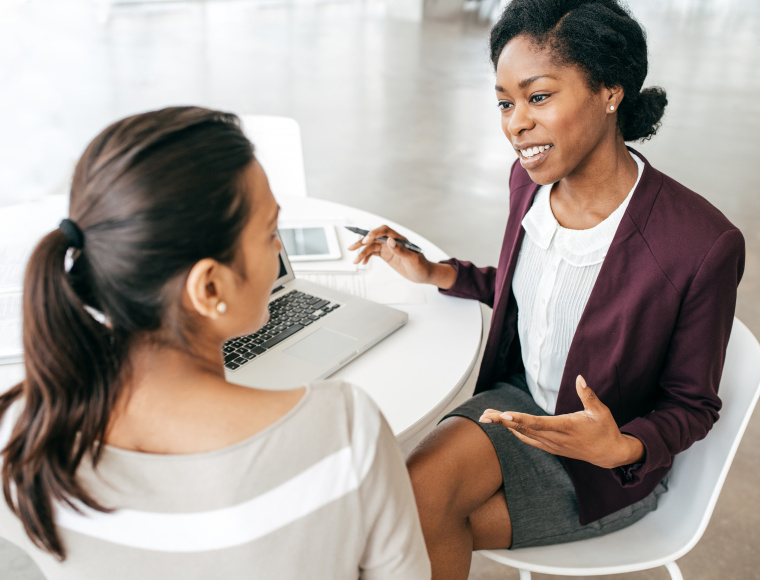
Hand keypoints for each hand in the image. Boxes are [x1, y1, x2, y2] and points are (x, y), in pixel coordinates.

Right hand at [348, 225, 454, 287]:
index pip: (384, 231)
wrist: (424, 274)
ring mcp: (389, 248)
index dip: (374, 233)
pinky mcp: (387, 255)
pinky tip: (363, 262)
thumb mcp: (413, 259)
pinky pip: (374, 253)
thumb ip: (401, 250)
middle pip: (374, 238)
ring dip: (362, 252)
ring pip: (372, 246)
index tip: (366, 240)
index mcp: (399, 239)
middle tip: (352, 247)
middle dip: (362, 242)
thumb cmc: (421, 266)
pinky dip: (367, 257)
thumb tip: (390, 241)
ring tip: (355, 260)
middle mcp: (392, 242)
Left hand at [478, 375, 644, 468]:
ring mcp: (552, 445)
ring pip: (523, 434)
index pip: (538, 423)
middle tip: (484, 415)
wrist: (609, 454)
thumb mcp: (600, 411)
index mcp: (566, 427)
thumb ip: (588, 395)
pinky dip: (516, 432)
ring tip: (487, 417)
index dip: (520, 419)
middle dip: (503, 422)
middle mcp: (555, 438)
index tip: (503, 415)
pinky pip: (529, 439)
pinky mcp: (551, 448)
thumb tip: (580, 378)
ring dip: (505, 426)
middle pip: (524, 429)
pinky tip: (505, 425)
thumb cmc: (605, 429)